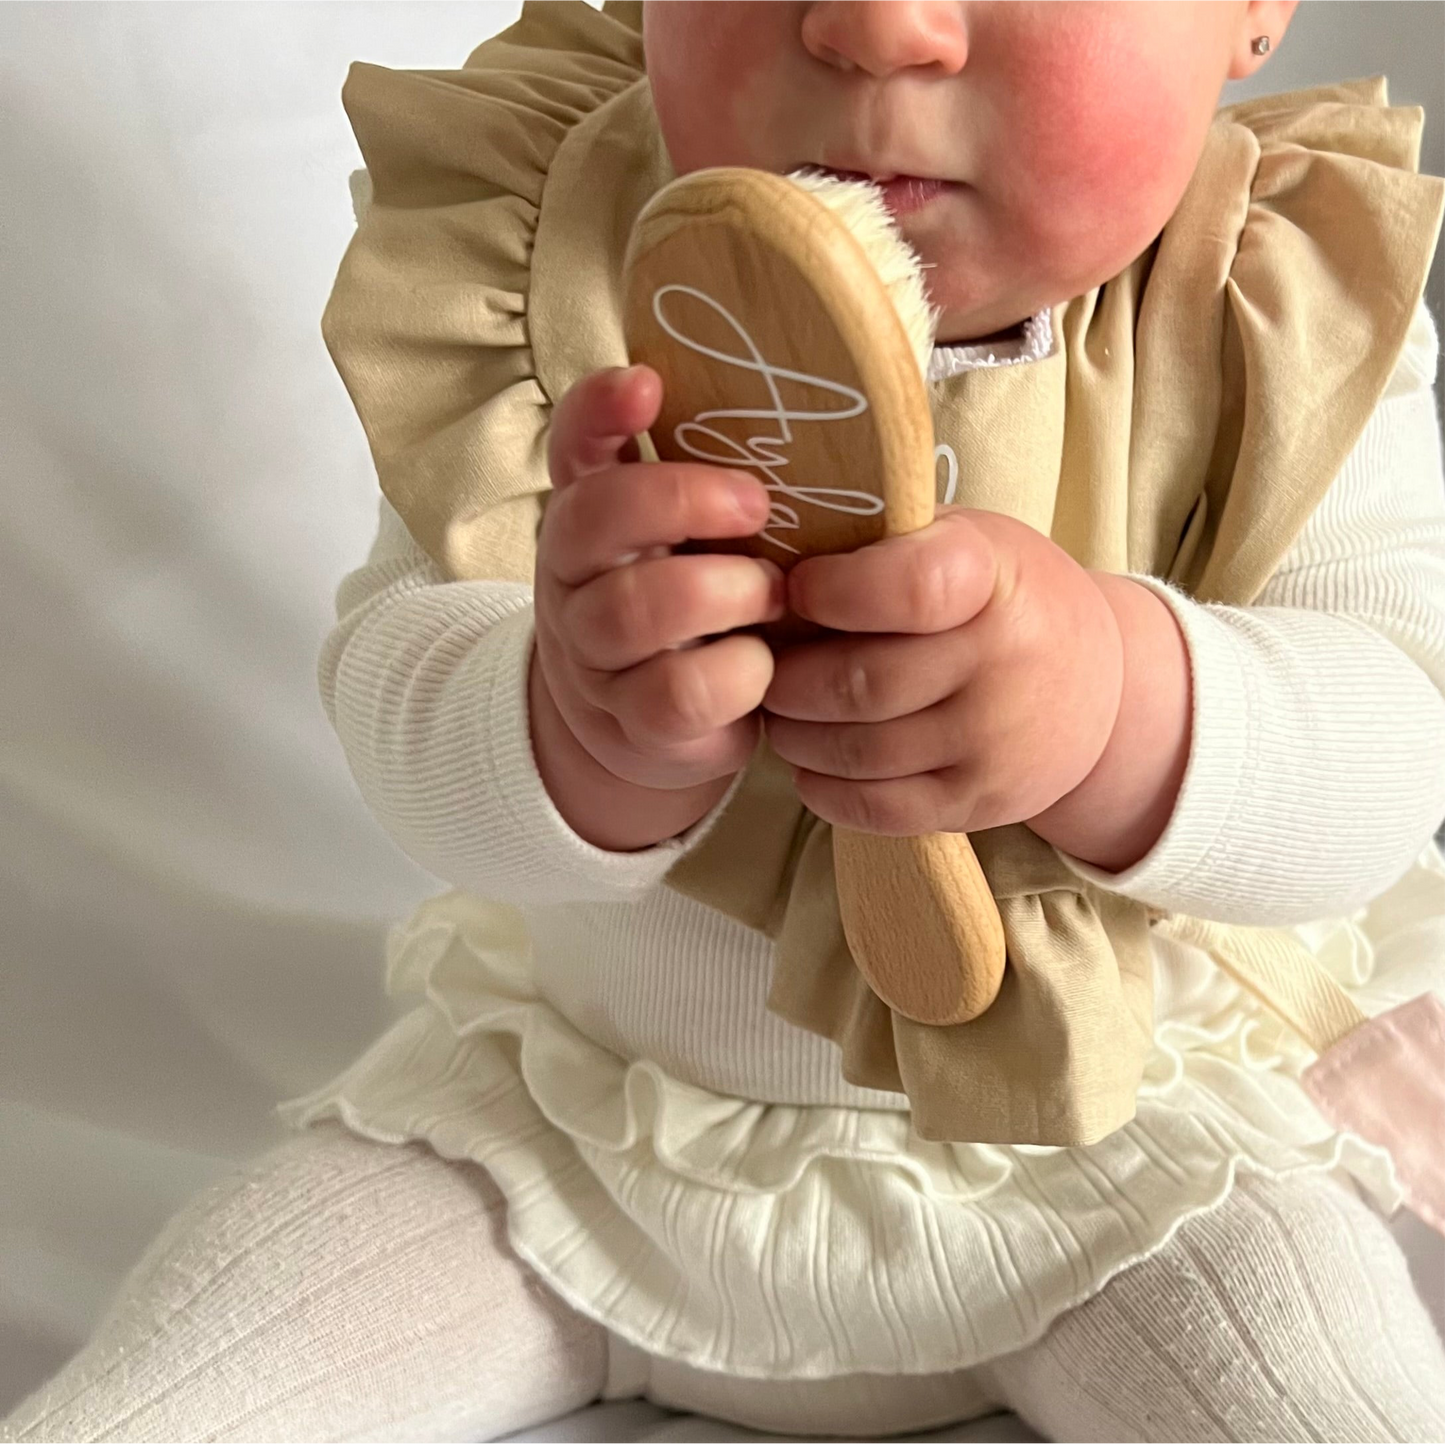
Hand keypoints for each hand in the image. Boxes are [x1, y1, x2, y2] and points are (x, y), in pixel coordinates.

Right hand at [534, 364, 786, 794]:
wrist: (645, 724)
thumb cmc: (689, 601)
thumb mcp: (684, 534)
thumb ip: (704, 473)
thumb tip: (789, 399)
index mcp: (587, 512)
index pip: (571, 444)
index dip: (599, 410)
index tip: (648, 384)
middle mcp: (573, 577)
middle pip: (593, 520)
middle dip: (685, 502)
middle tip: (758, 507)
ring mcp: (594, 654)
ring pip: (637, 609)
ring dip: (726, 590)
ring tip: (773, 592)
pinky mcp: (634, 720)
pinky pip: (682, 691)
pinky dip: (739, 672)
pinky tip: (762, 663)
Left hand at [760, 508, 1124, 836]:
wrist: (1099, 688)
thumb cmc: (1003, 597)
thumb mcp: (965, 540)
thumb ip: (884, 541)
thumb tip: (772, 561)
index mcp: (992, 578)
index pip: (906, 588)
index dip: (832, 591)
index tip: (797, 589)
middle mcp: (1002, 663)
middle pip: (858, 683)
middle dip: (786, 678)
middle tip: (764, 667)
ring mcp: (993, 742)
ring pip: (855, 751)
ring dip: (794, 734)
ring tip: (781, 711)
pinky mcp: (978, 803)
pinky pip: (876, 808)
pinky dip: (821, 787)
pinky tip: (809, 762)